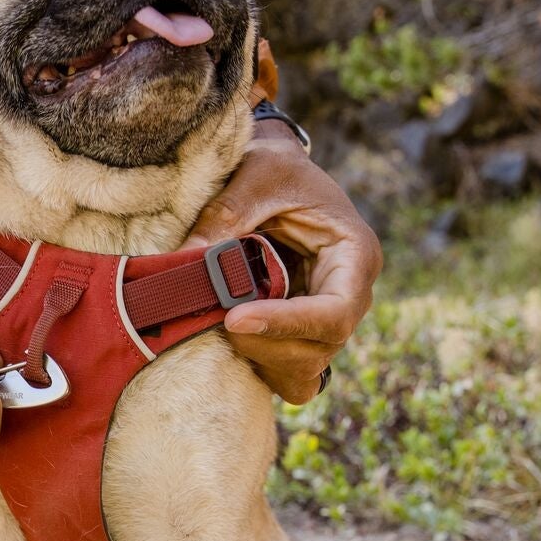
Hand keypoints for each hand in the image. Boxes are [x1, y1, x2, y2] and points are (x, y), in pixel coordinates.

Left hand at [185, 121, 382, 403]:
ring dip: (260, 357)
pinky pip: (292, 374)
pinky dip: (263, 367)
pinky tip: (233, 339)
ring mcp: (327, 318)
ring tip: (219, 324)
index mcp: (354, 255)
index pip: (335, 312)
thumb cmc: (274, 166)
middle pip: (320, 348)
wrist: (276, 171)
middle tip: (216, 321)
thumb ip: (225, 216)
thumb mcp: (256, 175)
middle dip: (265, 343)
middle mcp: (350, 294)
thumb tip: (185, 260)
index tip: (234, 318)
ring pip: (305, 368)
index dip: (286, 324)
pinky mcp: (303, 332)